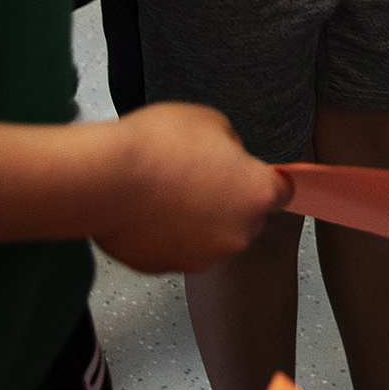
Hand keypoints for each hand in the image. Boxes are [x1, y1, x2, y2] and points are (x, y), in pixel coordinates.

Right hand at [90, 101, 292, 273]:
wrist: (105, 178)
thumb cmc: (159, 145)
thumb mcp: (211, 121)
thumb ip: (231, 147)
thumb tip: (227, 160)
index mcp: (256, 194)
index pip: (282, 192)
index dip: (266, 181)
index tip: (251, 175)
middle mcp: (237, 234)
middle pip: (245, 218)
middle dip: (229, 201)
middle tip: (196, 176)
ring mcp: (201, 256)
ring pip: (210, 237)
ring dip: (197, 220)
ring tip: (165, 191)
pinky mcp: (166, 268)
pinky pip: (175, 249)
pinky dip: (166, 235)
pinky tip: (146, 210)